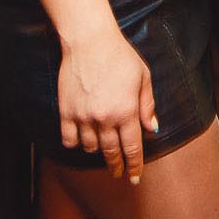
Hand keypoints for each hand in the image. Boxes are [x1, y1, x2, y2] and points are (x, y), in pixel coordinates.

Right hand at [56, 25, 157, 183]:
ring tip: (102, 148)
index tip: (134, 178)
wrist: (89, 41)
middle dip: (116, 165)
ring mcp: (83, 117)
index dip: (134, 166)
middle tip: (118, 172)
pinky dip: (75, 143)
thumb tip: (152, 128)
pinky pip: (69, 139)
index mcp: (126, 111)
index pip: (132, 148)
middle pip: (111, 152)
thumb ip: (147, 105)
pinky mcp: (66, 112)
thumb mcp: (143, 77)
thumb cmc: (120, 55)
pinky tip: (81, 140)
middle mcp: (105, 118)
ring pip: (90, 148)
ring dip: (97, 151)